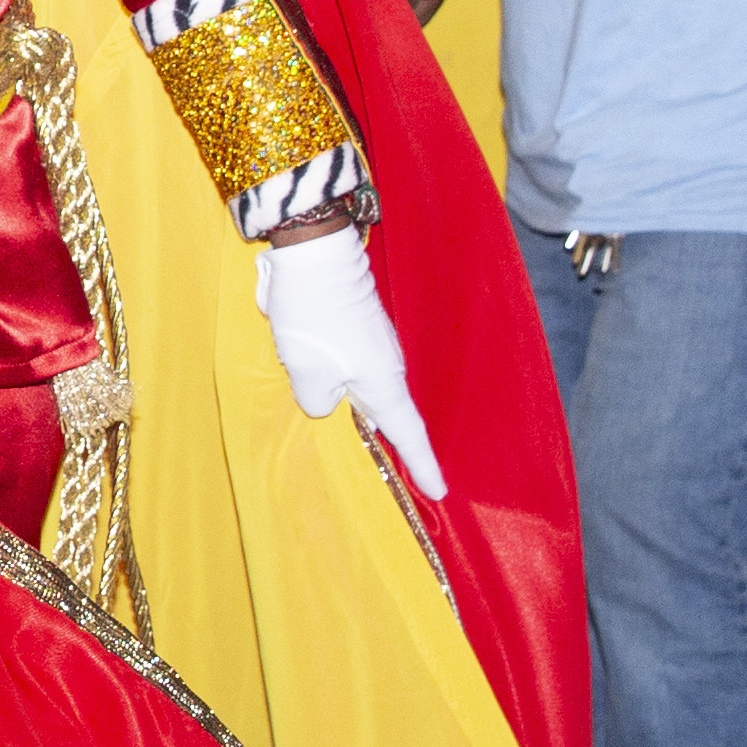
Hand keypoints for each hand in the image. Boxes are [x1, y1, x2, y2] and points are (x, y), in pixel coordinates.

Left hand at [253, 222, 440, 494]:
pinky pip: (354, 368)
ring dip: (364, 412)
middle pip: (392, 414)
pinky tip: (332, 390)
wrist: (313, 254)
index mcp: (382, 383)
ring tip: (366, 440)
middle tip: (406, 477)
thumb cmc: (313, 316)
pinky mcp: (357, 329)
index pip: (408, 434)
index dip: (423, 465)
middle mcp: (386, 367)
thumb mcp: (306, 371)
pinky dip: (346, 384)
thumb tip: (324, 404)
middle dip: (396, 444)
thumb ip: (317, 402)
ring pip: (369, 390)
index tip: (440, 491)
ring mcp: (374, 346)